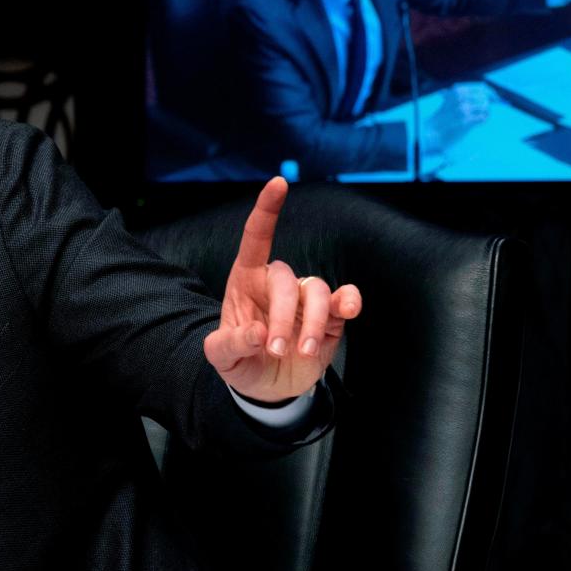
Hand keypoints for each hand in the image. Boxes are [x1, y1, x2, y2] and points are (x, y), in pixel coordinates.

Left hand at [203, 177, 361, 401]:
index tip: (279, 183)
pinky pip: (344, 300)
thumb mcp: (221, 356)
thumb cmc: (239, 360)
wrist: (266, 387)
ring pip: (318, 291)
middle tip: (275, 349)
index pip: (256, 238)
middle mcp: (278, 283)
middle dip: (282, 316)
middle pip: (287, 280)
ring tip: (304, 351)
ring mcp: (305, 300)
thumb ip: (232, 344)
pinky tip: (348, 311)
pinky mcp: (330, 318)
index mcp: (246, 280)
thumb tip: (258, 333)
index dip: (267, 210)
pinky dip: (349, 302)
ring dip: (312, 323)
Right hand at [424, 82, 490, 154]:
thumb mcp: (452, 100)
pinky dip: (483, 120)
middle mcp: (461, 97)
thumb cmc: (444, 117)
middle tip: (485, 111)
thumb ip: (468, 95)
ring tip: (479, 119)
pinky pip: (483, 117)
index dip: (491, 93)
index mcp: (458, 90)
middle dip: (488, 105)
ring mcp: (464, 108)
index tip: (496, 98)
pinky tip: (478, 123)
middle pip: (485, 97)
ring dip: (485, 113)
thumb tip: (491, 94)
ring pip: (486, 107)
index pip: (481, 87)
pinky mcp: (466, 120)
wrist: (433, 130)